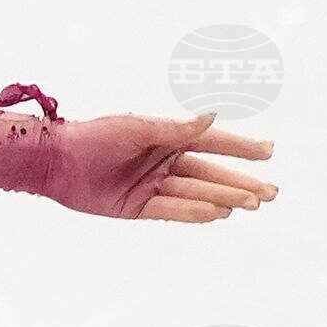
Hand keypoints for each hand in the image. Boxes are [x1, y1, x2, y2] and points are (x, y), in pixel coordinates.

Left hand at [49, 110, 280, 222]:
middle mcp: (163, 162)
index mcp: (166, 138)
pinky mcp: (137, 208)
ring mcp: (152, 186)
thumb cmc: (94, 137)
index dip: (239, 148)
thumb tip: (212, 113)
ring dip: (224, 197)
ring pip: (195, 193)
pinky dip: (195, 212)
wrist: (56, 162)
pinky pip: (171, 211)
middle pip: (209, 173)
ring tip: (252, 203)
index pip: (211, 143)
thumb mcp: (137, 129)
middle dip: (240, 182)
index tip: (268, 151)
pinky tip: (220, 213)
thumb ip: (175, 128)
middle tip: (271, 192)